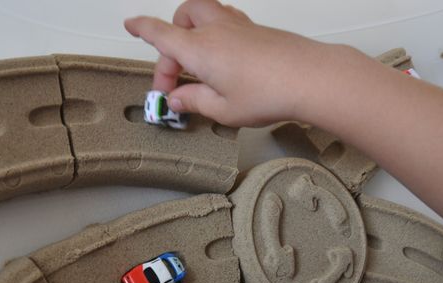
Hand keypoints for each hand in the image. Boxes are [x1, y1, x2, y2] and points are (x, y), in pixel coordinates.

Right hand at [124, 0, 336, 126]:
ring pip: (204, 13)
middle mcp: (215, 30)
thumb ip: (194, 101)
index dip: (142, 28)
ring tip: (196, 64)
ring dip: (193, 31)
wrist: (311, 77)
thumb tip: (179, 98)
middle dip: (170, 46)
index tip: (131, 24)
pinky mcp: (255, 29)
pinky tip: (223, 59)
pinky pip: (225, 21)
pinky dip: (215, 34)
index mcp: (198, 49)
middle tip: (175, 81)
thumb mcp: (222, 109)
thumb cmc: (269, 92)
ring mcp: (237, 26)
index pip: (161, 33)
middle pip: (181, 20)